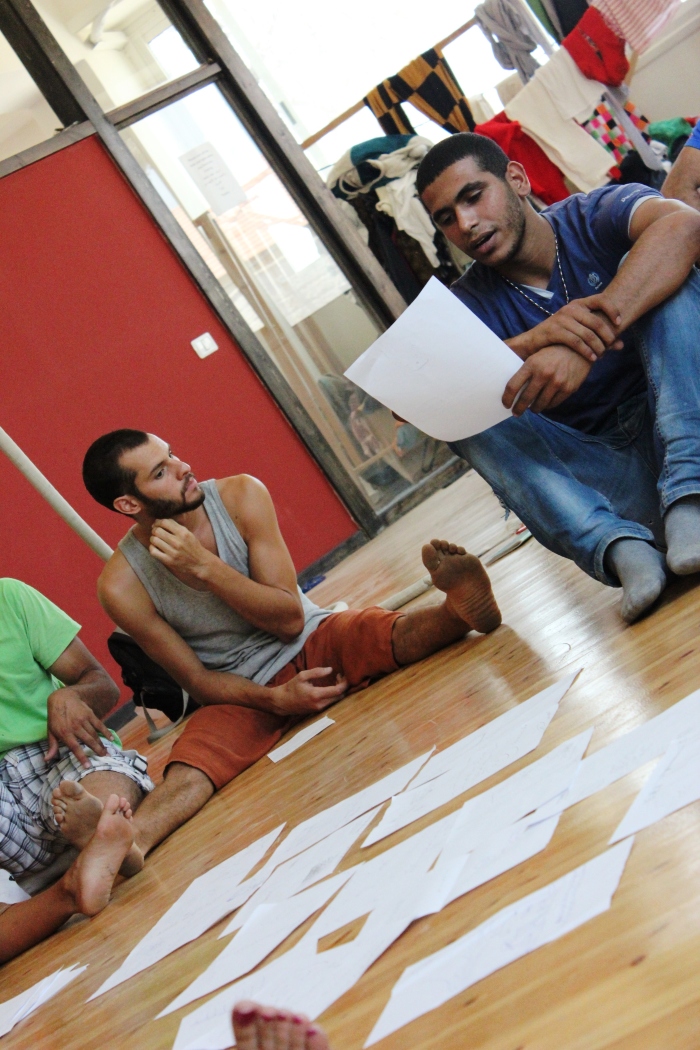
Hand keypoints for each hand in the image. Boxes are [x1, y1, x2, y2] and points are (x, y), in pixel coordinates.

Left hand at [45, 688, 109, 768]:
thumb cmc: (55, 716)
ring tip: (106, 752)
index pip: (75, 747)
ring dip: (101, 744)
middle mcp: (75, 727)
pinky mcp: (89, 714)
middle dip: (96, 750)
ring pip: (94, 734)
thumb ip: (52, 746)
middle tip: (103, 758)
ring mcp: (83, 720)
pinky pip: (99, 724)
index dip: (82, 757)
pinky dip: (105, 731)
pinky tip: (110, 738)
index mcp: (65, 733)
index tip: (88, 766)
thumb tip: (47, 759)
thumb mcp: (50, 731)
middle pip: (88, 741)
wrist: (62, 698)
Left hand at [150, 519, 211, 578]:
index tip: (156, 524)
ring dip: (153, 538)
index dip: (158, 522)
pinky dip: (152, 547)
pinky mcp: (168, 561)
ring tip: (156, 539)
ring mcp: (172, 552)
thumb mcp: (188, 533)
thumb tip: (161, 521)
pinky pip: (154, 551)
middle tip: (155, 532)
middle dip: (154, 530)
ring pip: (154, 540)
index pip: (165, 522)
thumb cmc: (193, 546)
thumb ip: (177, 527)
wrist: (199, 562)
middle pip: (157, 531)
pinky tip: (155, 547)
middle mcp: (177, 541)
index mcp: (183, 533)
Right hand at [267, 667, 347, 715]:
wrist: (282, 702)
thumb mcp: (302, 676)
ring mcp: (319, 709)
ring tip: (335, 680)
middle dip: (342, 686)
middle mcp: (320, 704)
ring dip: (338, 691)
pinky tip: (330, 687)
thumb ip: (317, 672)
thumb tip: (331, 670)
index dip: (344, 683)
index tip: (344, 676)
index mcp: (316, 695)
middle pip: (339, 696)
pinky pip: (330, 702)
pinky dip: (333, 695)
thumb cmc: (291, 687)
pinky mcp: (318, 711)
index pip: (338, 691)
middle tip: (339, 676)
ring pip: (336, 700)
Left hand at [503, 345, 591, 415]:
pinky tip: (544, 404)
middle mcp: (544, 373)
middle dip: (518, 409)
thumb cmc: (553, 353)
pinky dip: (547, 406)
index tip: (506, 404)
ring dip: (534, 409)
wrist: (580, 349)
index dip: (507, 398)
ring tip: (532, 409)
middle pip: (525, 399)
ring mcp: (557, 382)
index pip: (513, 386)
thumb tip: (512, 389)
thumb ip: (526, 370)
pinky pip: (553, 404)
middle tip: (516, 413)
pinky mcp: (568, 388)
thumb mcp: (537, 356)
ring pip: (540, 404)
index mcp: (532, 364)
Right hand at [508, 295, 622, 362]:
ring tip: (601, 356)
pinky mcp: (554, 330)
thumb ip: (599, 336)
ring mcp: (562, 318)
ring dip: (598, 347)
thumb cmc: (559, 337)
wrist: (533, 342)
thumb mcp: (579, 332)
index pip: (601, 300)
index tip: (619, 324)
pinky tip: (592, 359)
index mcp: (578, 304)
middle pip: (597, 321)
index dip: (613, 311)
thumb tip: (621, 345)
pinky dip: (586, 351)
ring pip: (588, 334)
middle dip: (607, 336)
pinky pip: (576, 341)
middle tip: (610, 347)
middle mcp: (570, 308)